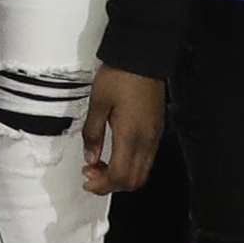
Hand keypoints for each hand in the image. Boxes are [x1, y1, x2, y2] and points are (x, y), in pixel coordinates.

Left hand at [81, 65, 166, 195]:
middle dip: (111, 184)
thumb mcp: (97, 102)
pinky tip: (115, 154)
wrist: (143, 57)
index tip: (87, 180)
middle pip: (134, 180)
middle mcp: (147, 141)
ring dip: (121, 176)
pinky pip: (146, 159)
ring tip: (100, 164)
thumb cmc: (120, 76)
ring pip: (142, 172)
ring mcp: (154, 136)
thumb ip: (92, 133)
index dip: (102, 185)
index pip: (120, 176)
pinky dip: (130, 165)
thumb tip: (90, 158)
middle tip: (91, 174)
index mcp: (130, 136)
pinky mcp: (157, 130)